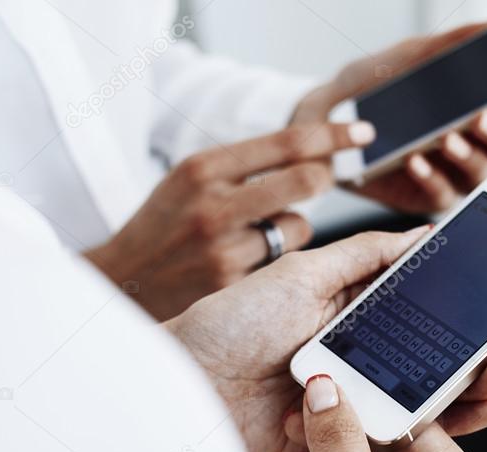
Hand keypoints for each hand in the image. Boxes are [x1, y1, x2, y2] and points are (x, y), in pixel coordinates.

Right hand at [85, 121, 375, 319]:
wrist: (122, 282)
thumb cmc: (163, 225)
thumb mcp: (189, 180)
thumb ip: (243, 165)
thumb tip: (312, 150)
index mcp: (204, 168)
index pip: (288, 142)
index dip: (335, 134)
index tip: (364, 131)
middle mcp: (214, 205)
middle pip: (308, 181)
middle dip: (325, 178)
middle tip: (322, 180)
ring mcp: (224, 248)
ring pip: (299, 227)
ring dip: (292, 227)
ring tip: (255, 234)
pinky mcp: (232, 284)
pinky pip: (281, 263)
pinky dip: (275, 259)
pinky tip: (242, 263)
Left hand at [167, 227, 486, 451]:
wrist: (186, 383)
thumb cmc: (231, 323)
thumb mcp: (302, 274)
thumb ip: (364, 257)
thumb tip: (425, 236)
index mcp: (358, 312)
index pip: (438, 304)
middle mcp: (368, 355)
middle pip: (451, 348)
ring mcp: (363, 397)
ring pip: (441, 392)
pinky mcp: (351, 439)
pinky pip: (412, 434)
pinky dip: (456, 422)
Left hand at [292, 22, 486, 214]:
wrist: (328, 122)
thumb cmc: (376, 87)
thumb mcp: (414, 56)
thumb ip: (458, 42)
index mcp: (484, 109)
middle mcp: (477, 145)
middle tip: (482, 116)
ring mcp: (456, 175)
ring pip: (483, 178)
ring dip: (469, 157)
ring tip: (447, 138)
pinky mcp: (429, 198)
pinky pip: (442, 195)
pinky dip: (431, 177)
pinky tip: (416, 161)